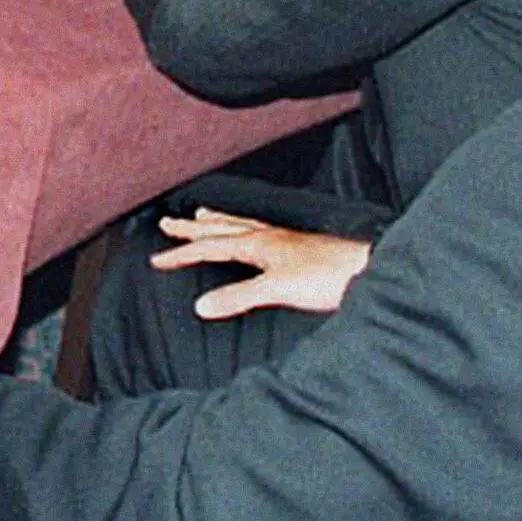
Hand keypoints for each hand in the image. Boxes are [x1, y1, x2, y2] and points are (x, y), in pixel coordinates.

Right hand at [150, 209, 369, 317]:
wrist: (364, 269)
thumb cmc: (326, 276)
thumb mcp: (277, 290)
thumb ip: (239, 296)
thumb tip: (201, 306)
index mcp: (257, 244)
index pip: (210, 247)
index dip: (182, 254)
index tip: (157, 259)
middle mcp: (267, 236)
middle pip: (221, 229)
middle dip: (193, 229)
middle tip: (168, 223)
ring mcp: (283, 239)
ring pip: (240, 225)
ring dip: (217, 222)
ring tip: (202, 214)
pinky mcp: (297, 246)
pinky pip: (258, 230)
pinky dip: (242, 228)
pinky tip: (251, 234)